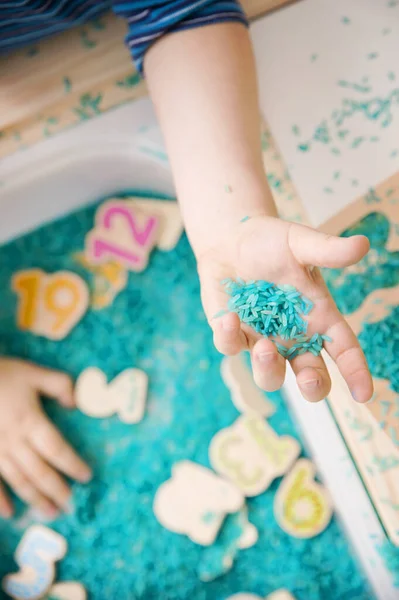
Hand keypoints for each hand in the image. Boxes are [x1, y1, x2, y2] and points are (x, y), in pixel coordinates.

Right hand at [0, 359, 91, 519]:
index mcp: (31, 421)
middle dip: (57, 490)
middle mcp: (14, 441)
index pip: (57, 449)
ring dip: (35, 499)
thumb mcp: (34, 373)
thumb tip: (76, 404)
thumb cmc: (2, 374)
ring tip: (50, 512)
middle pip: (40, 471)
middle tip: (71, 505)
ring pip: (18, 481)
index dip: (73, 465)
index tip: (87, 477)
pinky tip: (9, 513)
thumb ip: (60, 385)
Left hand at [198, 215, 372, 403]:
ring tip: (264, 348)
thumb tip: (363, 244)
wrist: (232, 238)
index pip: (344, 351)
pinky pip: (231, 347)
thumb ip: (327, 250)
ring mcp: (262, 339)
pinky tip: (230, 317)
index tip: (364, 394)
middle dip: (313, 386)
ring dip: (268, 369)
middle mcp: (293, 337)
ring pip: (269, 375)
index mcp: (319, 319)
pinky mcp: (232, 334)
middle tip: (309, 380)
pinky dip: (229, 337)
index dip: (356, 373)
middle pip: (310, 376)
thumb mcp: (301, 242)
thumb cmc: (273, 242)